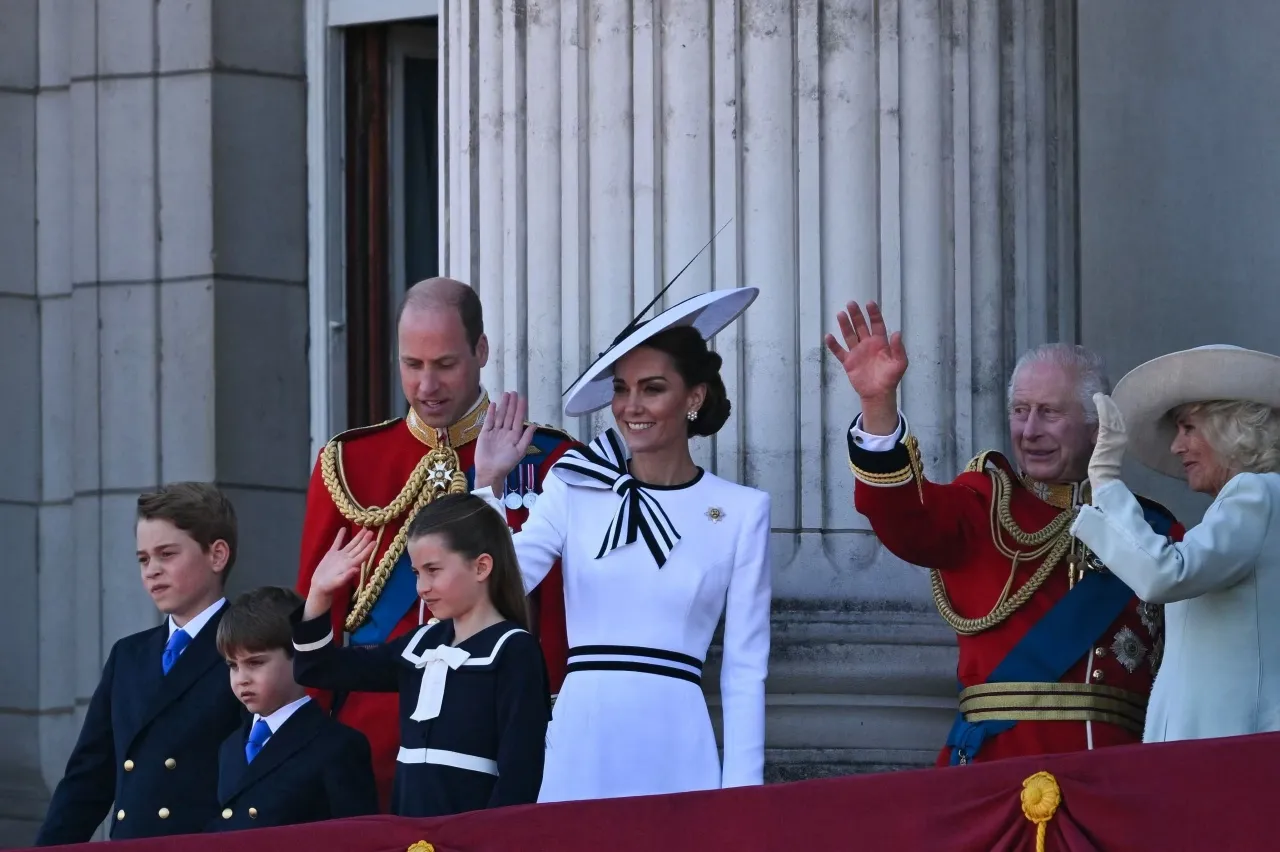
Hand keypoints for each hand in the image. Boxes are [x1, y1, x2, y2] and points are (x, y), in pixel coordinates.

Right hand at [304, 528, 376, 619]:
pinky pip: (337, 543)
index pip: (361, 556)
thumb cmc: (329, 586)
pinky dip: (340, 536)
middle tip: (371, 531)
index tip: (375, 542)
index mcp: (350, 565)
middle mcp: (347, 559)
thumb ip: (346, 576)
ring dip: (357, 537)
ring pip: (351, 544)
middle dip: (365, 540)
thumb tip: (356, 570)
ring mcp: (340, 556)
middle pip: (358, 548)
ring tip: (364, 529)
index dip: (368, 549)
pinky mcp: (331, 554)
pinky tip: (343, 528)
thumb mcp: (337, 582)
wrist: (319, 586)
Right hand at [475, 391, 535, 493]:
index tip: (522, 398)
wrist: (490, 471)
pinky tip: (494, 404)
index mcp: (514, 436)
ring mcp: (495, 432)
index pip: (518, 419)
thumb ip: (526, 438)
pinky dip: (491, 412)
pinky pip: (489, 421)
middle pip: (509, 415)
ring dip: (503, 405)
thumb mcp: (519, 451)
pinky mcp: (485, 433)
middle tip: (513, 392)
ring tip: (505, 394)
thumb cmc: (506, 463)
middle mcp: (505, 432)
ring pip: (500, 416)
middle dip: (512, 404)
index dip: (520, 409)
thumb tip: (534, 425)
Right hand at [824, 301, 907, 434]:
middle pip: (860, 326)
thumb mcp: (900, 363)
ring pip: (849, 335)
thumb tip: (897, 333)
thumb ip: (898, 348)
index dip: (873, 314)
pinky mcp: (848, 362)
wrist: (878, 394)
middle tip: (851, 303)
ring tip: (840, 314)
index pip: (877, 324)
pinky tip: (829, 336)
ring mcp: (857, 352)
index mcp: (880, 343)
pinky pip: (839, 351)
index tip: (869, 303)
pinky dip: (833, 345)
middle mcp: (867, 344)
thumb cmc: (891, 378)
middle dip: (856, 315)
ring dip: (845, 325)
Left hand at [1088, 392, 1127, 490]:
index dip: (1114, 412)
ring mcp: (1115, 437)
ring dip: (1106, 405)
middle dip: (1111, 406)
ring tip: (1101, 396)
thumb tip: (1098, 436)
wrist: (1105, 478)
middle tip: (1104, 396)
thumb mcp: (1105, 452)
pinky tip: (1099, 401)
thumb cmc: (1103, 470)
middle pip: (1116, 417)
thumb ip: (1105, 442)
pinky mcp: (1107, 437)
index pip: (1117, 423)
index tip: (1109, 402)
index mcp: (1120, 440)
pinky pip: (1106, 420)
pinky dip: (1103, 409)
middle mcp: (1121, 436)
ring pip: (1111, 417)